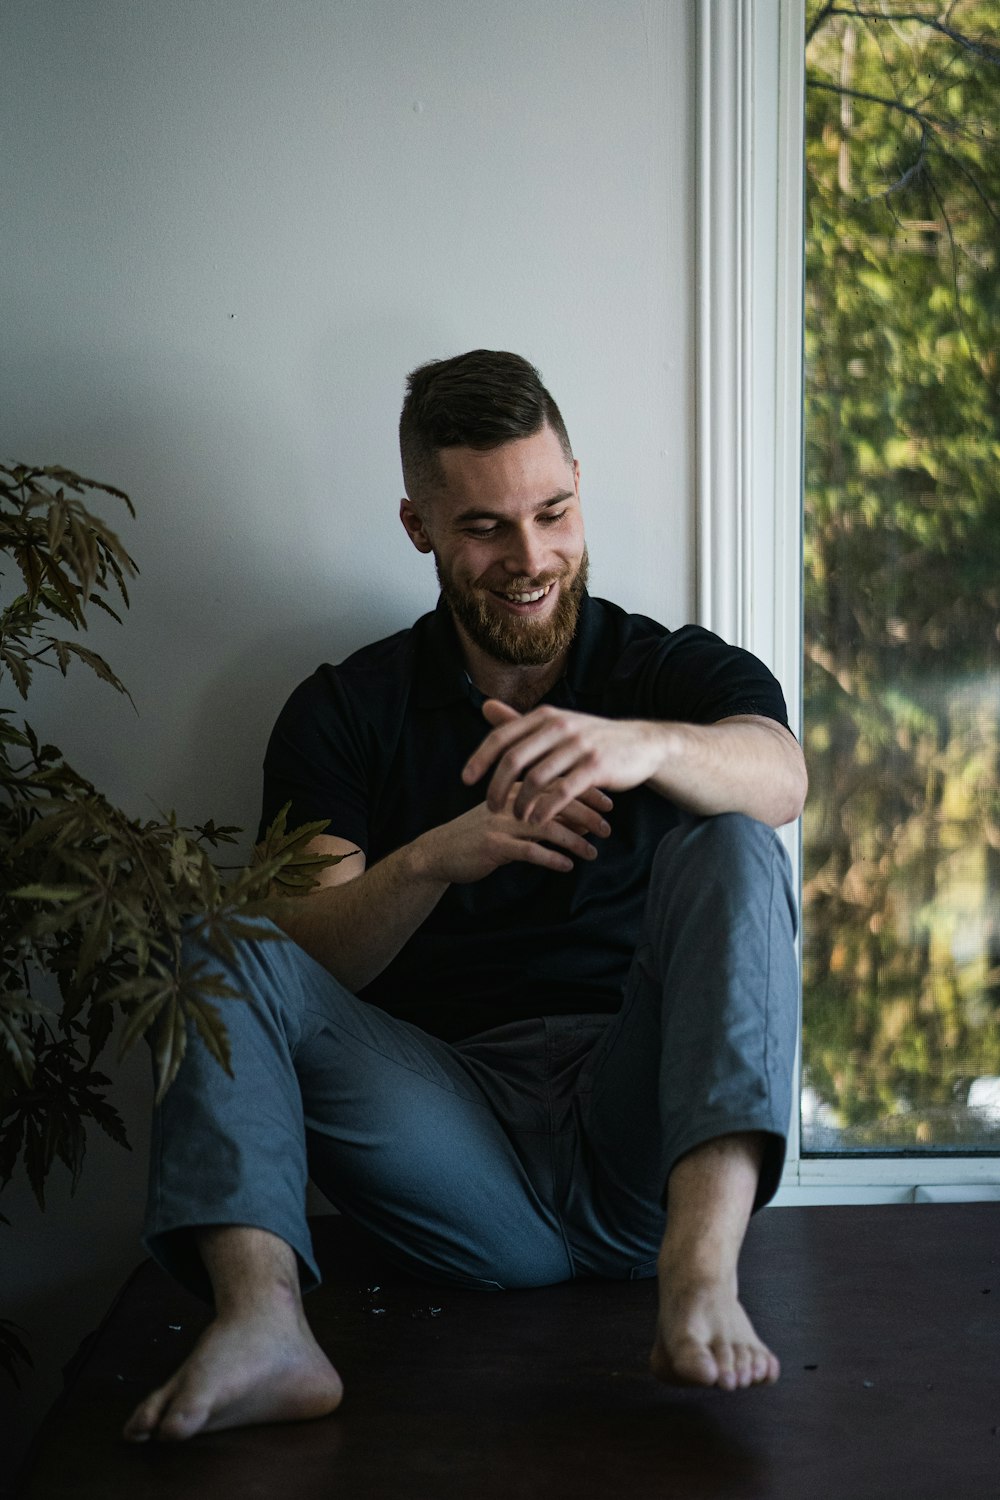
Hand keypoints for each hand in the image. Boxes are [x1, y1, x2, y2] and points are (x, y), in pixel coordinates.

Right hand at [416, 781, 611, 885]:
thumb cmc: (479, 836)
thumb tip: (584, 821)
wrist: (439, 852)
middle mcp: (510, 801)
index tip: (609, 804)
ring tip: (592, 853)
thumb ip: (545, 815)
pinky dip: (551, 858)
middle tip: (608, 828)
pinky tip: (567, 867)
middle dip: (587, 814)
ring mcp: (500, 822)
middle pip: (557, 801)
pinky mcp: (493, 845)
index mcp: (515, 788)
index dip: (586, 792)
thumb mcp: (512, 820)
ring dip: (574, 840)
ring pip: (546, 826)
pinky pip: (528, 851)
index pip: (558, 783)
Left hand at [462, 700, 663, 821]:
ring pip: (536, 778)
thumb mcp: (556, 724)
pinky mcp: (596, 767)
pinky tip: (537, 822)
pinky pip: (562, 792)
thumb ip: (519, 721)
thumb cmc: (592, 738)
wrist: (642, 744)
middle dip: (496, 787)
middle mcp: (559, 726)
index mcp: (545, 716)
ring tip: (516, 818)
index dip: (480, 759)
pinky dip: (545, 810)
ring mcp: (578, 746)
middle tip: (490, 808)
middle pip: (514, 759)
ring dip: (521, 803)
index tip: (465, 781)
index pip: (502, 737)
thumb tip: (485, 706)